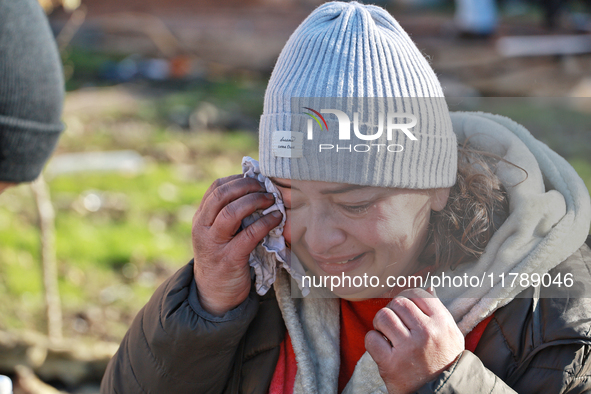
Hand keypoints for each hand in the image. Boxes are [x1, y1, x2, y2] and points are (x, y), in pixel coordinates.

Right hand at [192, 174, 282, 315]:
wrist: (214, 295)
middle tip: (266, 186)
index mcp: (200, 218)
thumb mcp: (217, 234)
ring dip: (255, 201)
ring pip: (231, 212)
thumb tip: (255, 190)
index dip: (237, 179)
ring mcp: (214, 244)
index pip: (215, 188)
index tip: (256, 178)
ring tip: (272, 199)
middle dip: (247, 186)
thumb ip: (228, 214)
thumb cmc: (222, 258)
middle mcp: (202, 228)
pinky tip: (277, 218)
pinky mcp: (229, 259)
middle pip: (222, 195)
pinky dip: (265, 223)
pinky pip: (249, 235)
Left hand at [365, 288, 464, 393]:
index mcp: (441, 322)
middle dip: (392, 311)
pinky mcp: (391, 364)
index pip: (416, 293)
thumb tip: (428, 287)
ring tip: (387, 334)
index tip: (404, 311)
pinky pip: (372, 338)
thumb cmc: (445, 361)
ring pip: (382, 317)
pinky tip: (382, 348)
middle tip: (394, 324)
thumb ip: (438, 310)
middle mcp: (426, 333)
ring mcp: (408, 348)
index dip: (406, 298)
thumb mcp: (450, 335)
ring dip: (380, 324)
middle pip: (397, 303)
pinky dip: (373, 341)